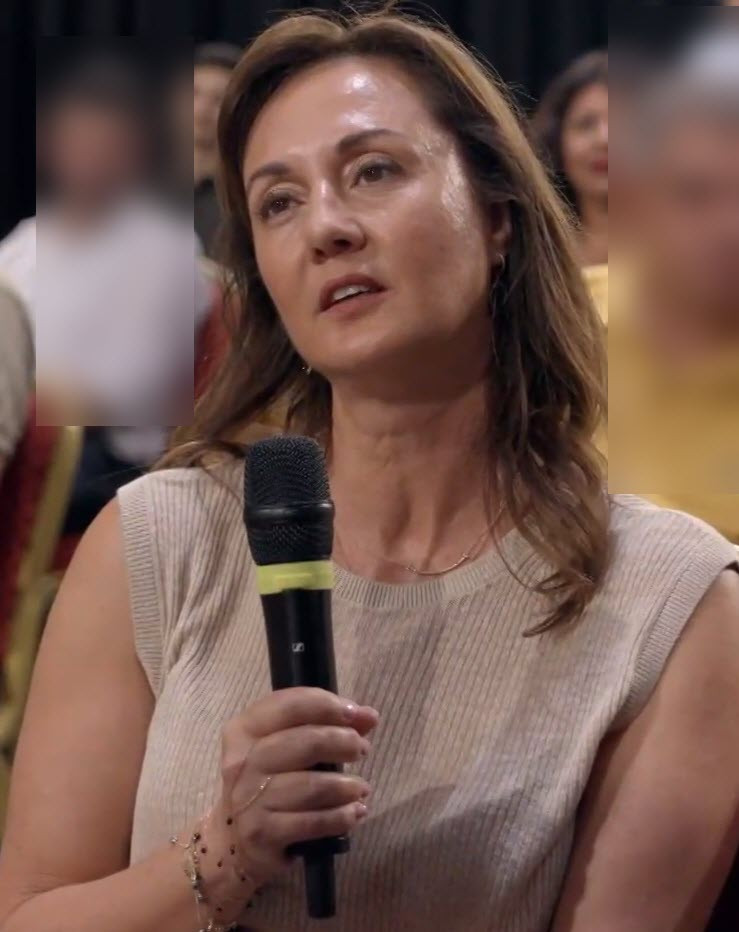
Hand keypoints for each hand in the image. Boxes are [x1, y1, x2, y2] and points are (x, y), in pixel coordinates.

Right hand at [214, 687, 378, 891]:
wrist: (233, 841)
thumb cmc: (270, 783)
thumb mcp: (289, 749)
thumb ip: (326, 726)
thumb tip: (369, 716)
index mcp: (244, 730)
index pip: (289, 705)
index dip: (327, 705)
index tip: (356, 714)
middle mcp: (241, 763)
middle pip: (303, 741)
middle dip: (341, 742)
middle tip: (362, 750)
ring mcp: (248, 800)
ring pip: (309, 786)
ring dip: (344, 786)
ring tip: (362, 788)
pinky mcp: (261, 835)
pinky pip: (311, 823)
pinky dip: (340, 817)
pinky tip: (354, 812)